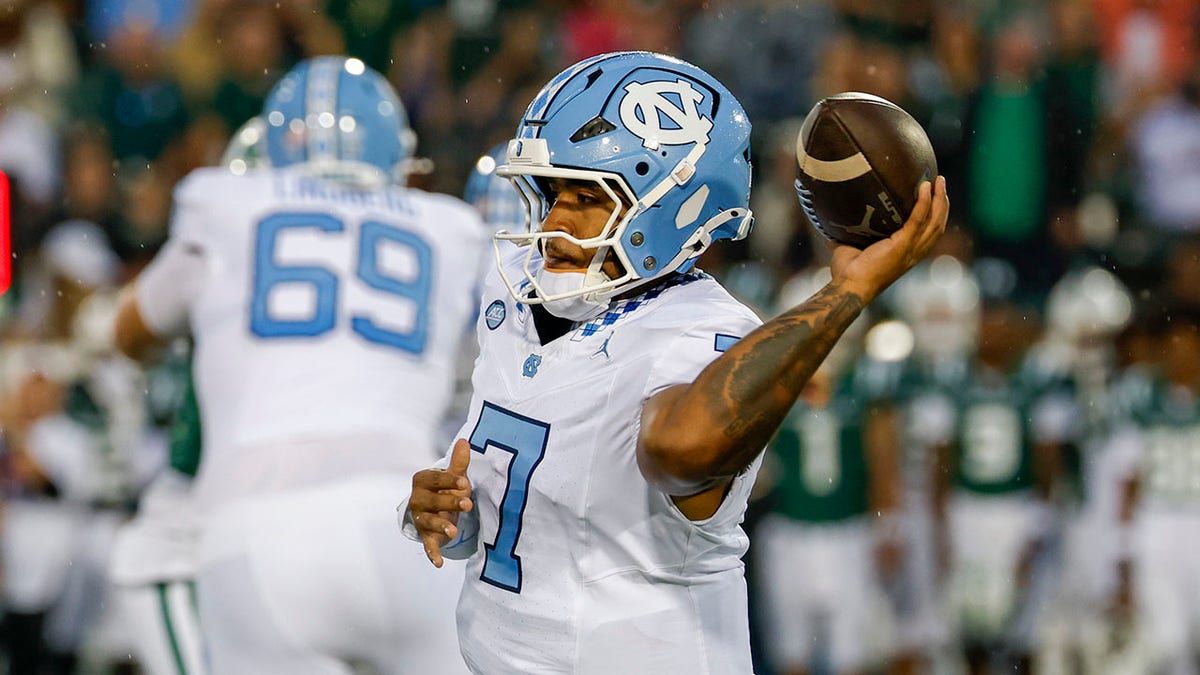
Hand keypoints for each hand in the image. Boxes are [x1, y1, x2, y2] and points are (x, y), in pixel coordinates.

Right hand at [409, 439, 473, 567]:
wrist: (434, 510)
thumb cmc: (445, 490)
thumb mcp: (453, 477)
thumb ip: (458, 462)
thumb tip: (464, 440)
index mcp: (423, 481)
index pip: (435, 480)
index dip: (449, 481)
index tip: (464, 483)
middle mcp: (417, 500)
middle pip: (432, 501)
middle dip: (449, 503)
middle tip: (468, 504)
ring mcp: (420, 519)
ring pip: (428, 522)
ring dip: (440, 526)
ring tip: (453, 531)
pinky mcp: (425, 536)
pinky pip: (428, 545)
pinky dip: (432, 554)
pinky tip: (439, 563)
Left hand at [830, 176, 948, 302]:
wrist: (848, 287)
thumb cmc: (847, 274)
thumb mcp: (850, 250)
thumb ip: (847, 237)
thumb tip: (831, 226)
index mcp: (906, 256)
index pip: (929, 235)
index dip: (935, 216)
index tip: (935, 198)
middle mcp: (913, 254)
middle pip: (937, 225)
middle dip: (942, 203)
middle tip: (941, 183)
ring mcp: (910, 250)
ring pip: (934, 221)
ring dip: (939, 199)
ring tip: (939, 180)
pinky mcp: (902, 245)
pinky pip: (918, 220)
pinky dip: (924, 202)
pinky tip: (925, 187)